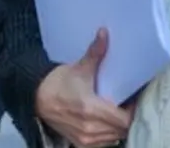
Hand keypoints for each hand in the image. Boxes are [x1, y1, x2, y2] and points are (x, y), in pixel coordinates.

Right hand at [34, 28, 133, 146]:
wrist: (37, 98)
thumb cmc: (60, 82)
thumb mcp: (80, 67)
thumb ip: (96, 52)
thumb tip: (104, 33)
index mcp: (90, 109)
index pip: (124, 120)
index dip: (132, 110)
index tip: (132, 98)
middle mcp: (89, 128)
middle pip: (121, 129)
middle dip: (127, 117)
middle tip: (127, 102)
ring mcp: (84, 138)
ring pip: (114, 137)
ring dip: (118, 126)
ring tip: (118, 111)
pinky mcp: (79, 143)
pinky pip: (102, 143)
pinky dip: (108, 133)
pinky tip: (107, 121)